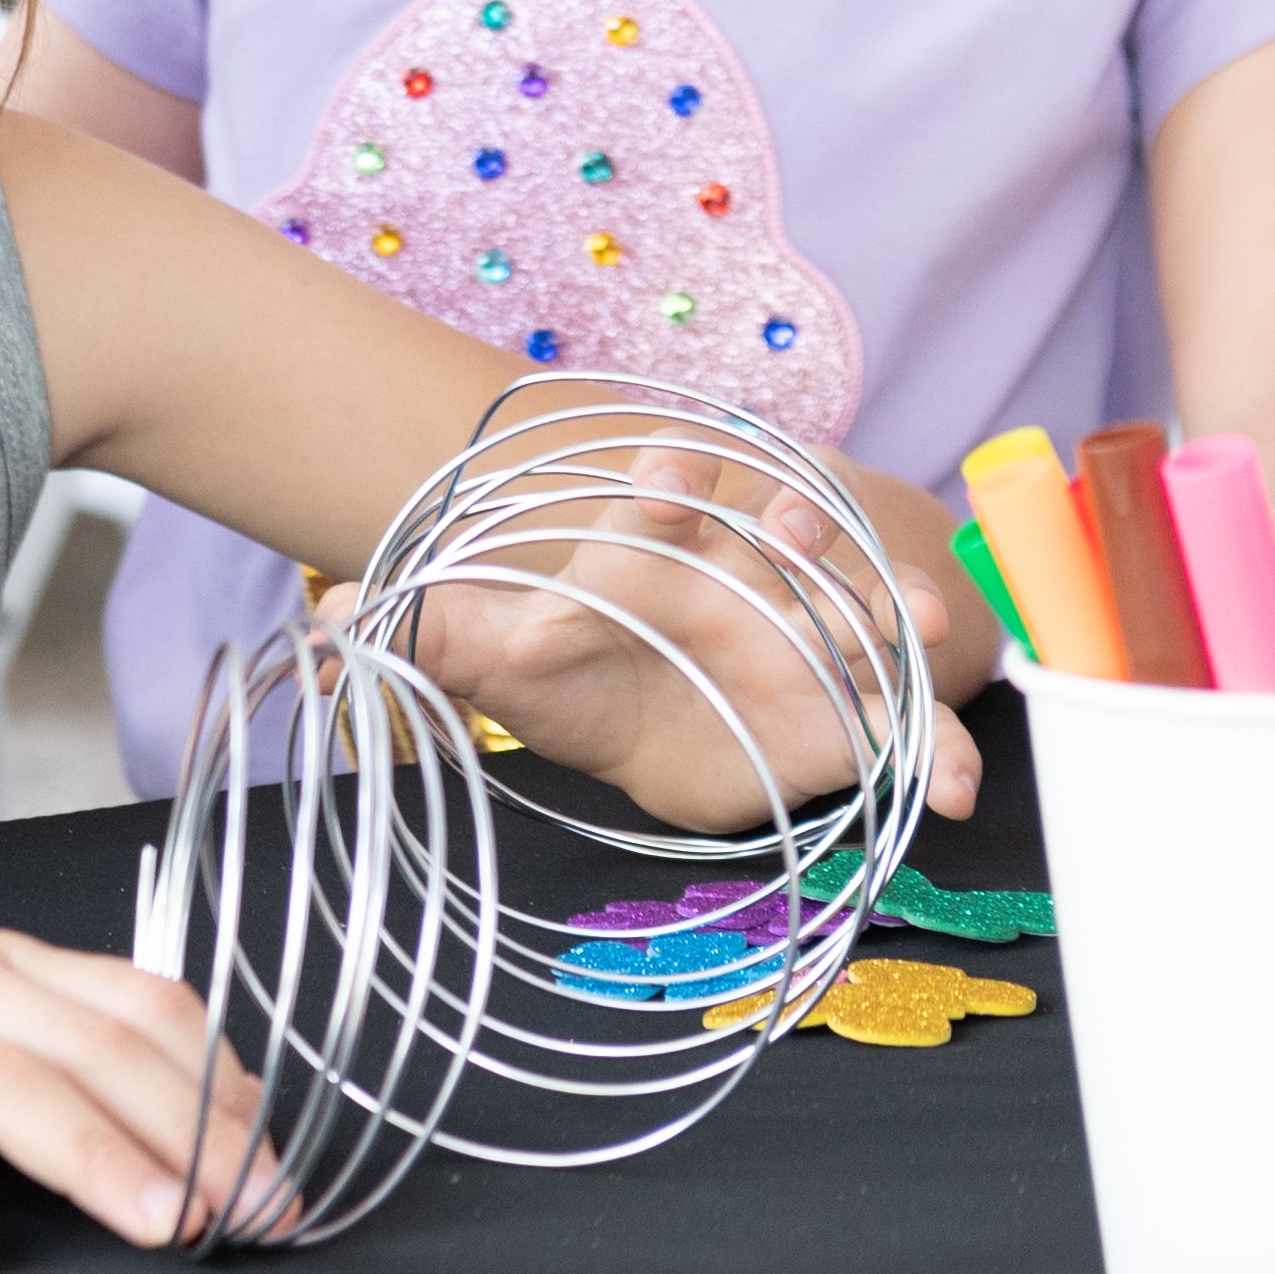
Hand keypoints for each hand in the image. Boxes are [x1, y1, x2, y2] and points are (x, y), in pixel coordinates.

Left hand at [390, 454, 975, 829]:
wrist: (647, 719)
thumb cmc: (573, 665)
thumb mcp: (497, 652)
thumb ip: (428, 633)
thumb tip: (323, 626)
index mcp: (668, 546)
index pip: (669, 498)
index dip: (670, 484)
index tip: (661, 483)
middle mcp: (753, 578)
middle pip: (788, 539)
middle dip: (798, 527)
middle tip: (793, 527)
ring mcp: (816, 642)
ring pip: (868, 618)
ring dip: (895, 611)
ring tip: (916, 623)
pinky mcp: (858, 717)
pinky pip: (913, 733)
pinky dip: (942, 756)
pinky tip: (951, 790)